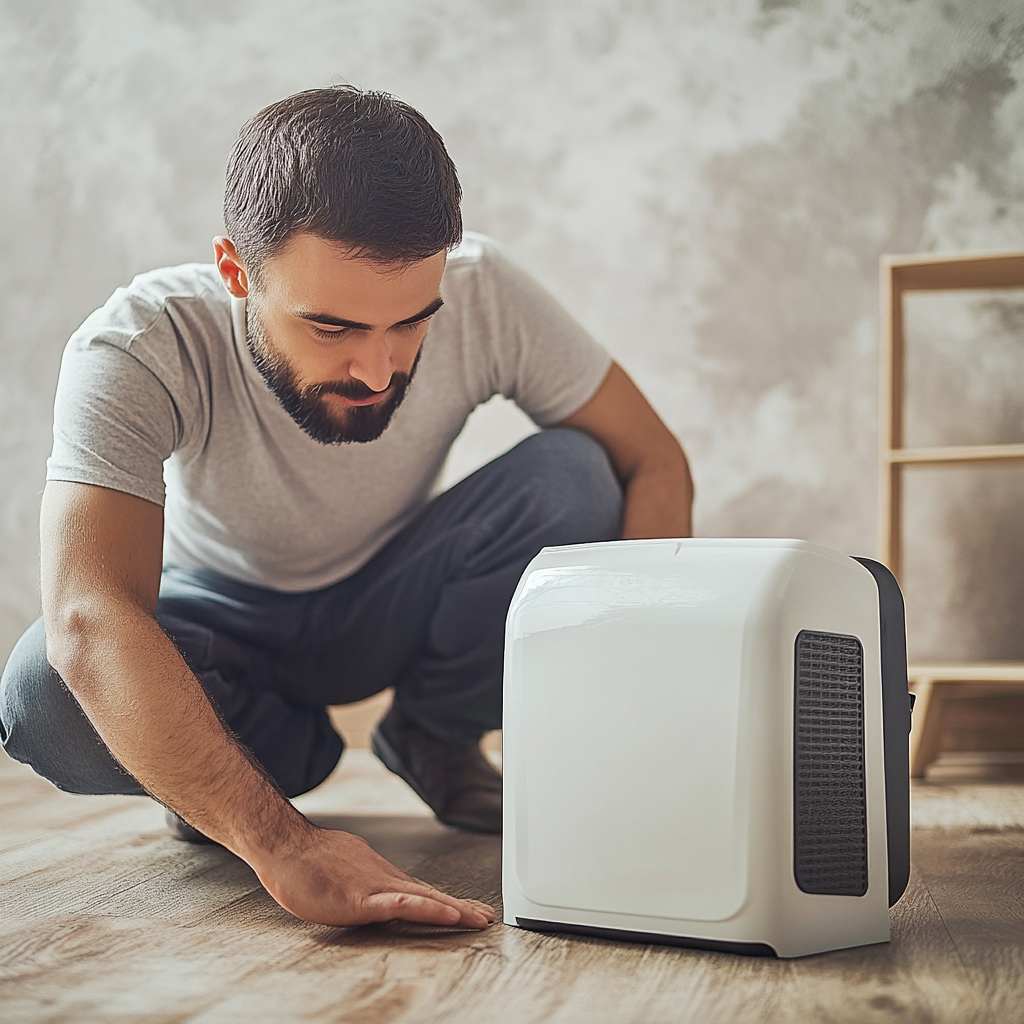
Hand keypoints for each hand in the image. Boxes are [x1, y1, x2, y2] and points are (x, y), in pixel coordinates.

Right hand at [255, 825, 494, 928]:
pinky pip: (399, 905)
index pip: (420, 892)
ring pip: (422, 899)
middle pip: (429, 895)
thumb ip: (365, 880)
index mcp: (380, 878)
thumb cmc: (310, 859)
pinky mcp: (360, 900)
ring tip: (477, 918)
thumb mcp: (346, 870)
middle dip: (460, 907)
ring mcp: (375, 888)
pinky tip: (445, 913)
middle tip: (486, 917)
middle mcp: (384, 881)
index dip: (446, 902)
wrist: (286, 846)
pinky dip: (426, 908)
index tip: (470, 910)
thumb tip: (375, 887)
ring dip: (453, 909)